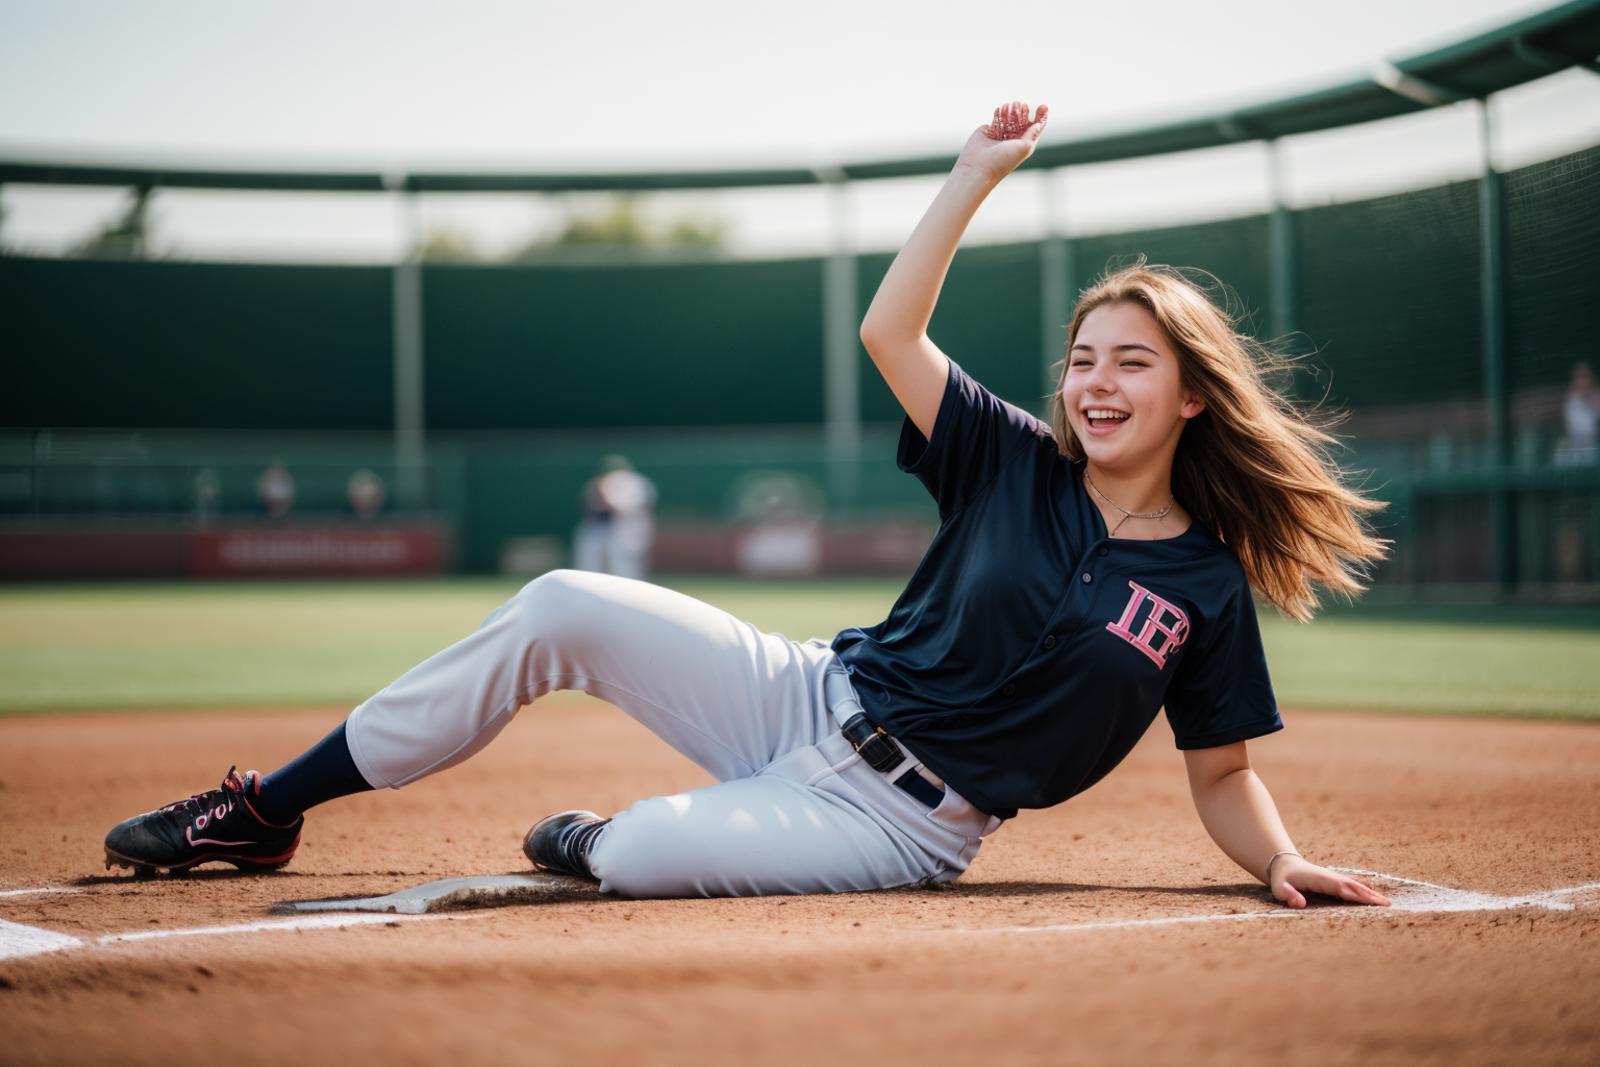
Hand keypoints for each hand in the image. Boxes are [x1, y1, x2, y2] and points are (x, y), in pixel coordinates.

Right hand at [954, 100, 1048, 182]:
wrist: (978, 166)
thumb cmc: (1003, 161)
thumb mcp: (1024, 148)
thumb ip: (1032, 134)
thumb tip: (1039, 124)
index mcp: (1024, 144)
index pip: (1035, 128)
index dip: (1040, 116)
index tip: (1043, 106)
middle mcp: (1013, 139)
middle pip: (1023, 120)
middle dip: (1024, 111)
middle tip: (1022, 106)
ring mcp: (1001, 134)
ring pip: (1010, 117)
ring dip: (1012, 110)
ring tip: (1011, 106)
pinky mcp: (989, 131)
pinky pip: (997, 117)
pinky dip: (1000, 112)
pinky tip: (1001, 110)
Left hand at [1271, 855, 1390, 908]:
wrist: (1283, 863)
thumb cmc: (1282, 879)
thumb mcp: (1280, 888)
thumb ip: (1288, 895)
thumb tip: (1300, 904)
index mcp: (1320, 880)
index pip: (1341, 889)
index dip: (1356, 895)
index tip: (1372, 902)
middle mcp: (1330, 877)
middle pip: (1353, 887)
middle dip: (1370, 896)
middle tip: (1388, 905)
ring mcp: (1333, 878)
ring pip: (1354, 885)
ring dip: (1369, 893)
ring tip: (1386, 901)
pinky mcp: (1333, 880)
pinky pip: (1350, 883)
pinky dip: (1362, 886)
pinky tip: (1372, 887)